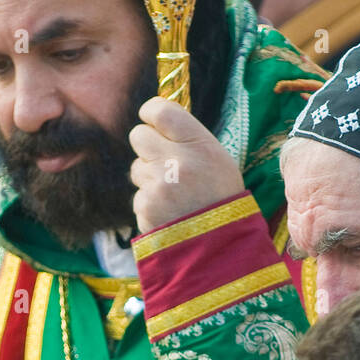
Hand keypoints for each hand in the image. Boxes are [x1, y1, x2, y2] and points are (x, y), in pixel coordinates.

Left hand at [129, 96, 244, 234]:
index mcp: (201, 146)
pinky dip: (150, 205)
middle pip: (139, 135)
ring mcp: (159, 186)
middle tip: (161, 159)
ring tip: (174, 196)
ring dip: (149, 179)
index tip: (150, 117)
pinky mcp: (146, 208)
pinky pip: (138, 197)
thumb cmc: (222, 201)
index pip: (161, 111)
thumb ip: (190, 140)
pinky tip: (170, 215)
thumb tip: (159, 122)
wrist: (221, 248)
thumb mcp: (219, 163)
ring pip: (137, 168)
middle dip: (146, 146)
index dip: (150, 111)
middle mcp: (178, 162)